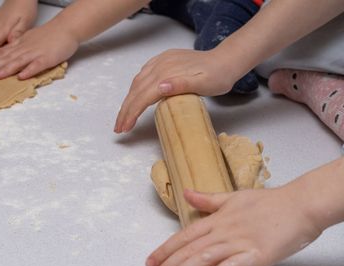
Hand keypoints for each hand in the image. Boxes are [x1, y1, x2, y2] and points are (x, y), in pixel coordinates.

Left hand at [0, 23, 77, 79]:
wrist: (66, 28)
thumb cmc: (50, 35)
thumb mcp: (29, 37)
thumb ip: (17, 45)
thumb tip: (4, 51)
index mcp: (21, 43)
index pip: (3, 53)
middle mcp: (25, 48)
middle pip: (7, 58)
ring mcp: (36, 53)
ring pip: (18, 62)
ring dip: (6, 69)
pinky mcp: (47, 58)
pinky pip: (37, 66)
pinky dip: (28, 71)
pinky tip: (21, 77)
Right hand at [114, 48, 237, 132]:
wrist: (226, 60)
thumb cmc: (217, 77)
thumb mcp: (203, 84)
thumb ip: (181, 85)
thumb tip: (159, 87)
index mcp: (167, 74)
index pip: (142, 96)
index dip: (131, 113)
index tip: (124, 128)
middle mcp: (160, 66)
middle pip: (136, 91)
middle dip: (125, 110)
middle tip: (118, 128)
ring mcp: (161, 62)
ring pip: (137, 83)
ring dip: (128, 100)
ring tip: (123, 116)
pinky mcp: (164, 60)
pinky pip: (143, 75)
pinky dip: (135, 88)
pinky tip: (134, 96)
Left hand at [144, 187, 322, 265]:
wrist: (301, 204)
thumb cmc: (270, 202)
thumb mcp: (234, 197)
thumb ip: (209, 199)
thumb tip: (186, 193)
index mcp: (217, 219)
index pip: (184, 236)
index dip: (165, 250)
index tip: (149, 262)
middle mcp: (223, 231)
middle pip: (188, 250)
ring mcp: (238, 243)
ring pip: (203, 259)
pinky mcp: (256, 255)